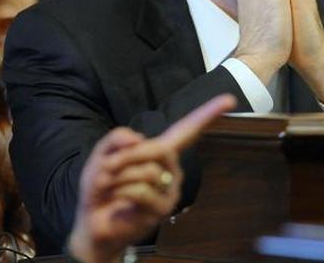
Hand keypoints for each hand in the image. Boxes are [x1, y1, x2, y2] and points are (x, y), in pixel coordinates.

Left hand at [67, 94, 235, 262]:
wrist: (93, 222)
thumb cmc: (102, 188)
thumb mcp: (103, 155)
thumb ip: (117, 138)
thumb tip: (138, 138)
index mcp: (161, 154)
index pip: (187, 130)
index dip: (207, 114)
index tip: (230, 100)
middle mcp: (172, 170)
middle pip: (158, 148)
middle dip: (127, 156)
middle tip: (107, 167)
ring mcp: (170, 191)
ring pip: (147, 171)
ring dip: (119, 177)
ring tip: (112, 188)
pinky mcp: (162, 209)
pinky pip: (140, 190)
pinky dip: (121, 191)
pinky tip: (118, 200)